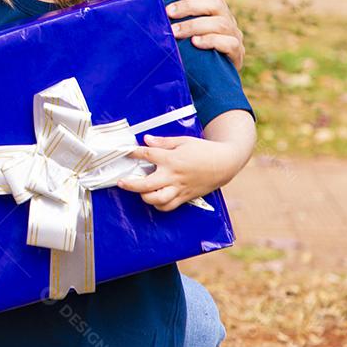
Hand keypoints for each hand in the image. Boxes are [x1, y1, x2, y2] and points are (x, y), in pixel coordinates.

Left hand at [118, 134, 238, 210]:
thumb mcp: (183, 141)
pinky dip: (159, 205)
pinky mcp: (185, 197)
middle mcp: (173, 175)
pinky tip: (154, 199)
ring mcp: (179, 188)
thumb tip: (146, 139)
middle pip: (146, 184)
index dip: (133, 153)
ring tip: (139, 191)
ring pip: (157, 200)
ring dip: (144, 197)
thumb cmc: (204, 150)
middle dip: (130, 184)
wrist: (225, 163)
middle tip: (121, 182)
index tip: (125, 152)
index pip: (146, 155)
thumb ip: (163, 142)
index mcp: (171, 159)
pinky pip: (169, 206)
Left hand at [168, 0, 244, 69]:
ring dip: (194, 25)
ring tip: (174, 31)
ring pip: (220, 24)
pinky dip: (210, 41)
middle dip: (190, 6)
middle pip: (216, 5)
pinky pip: (228, 44)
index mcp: (218, 12)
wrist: (211, 79)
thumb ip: (187, 11)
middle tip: (168, 12)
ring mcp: (235, 37)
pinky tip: (195, 43)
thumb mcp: (189, 29)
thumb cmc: (195, 49)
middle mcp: (229, 21)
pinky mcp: (237, 54)